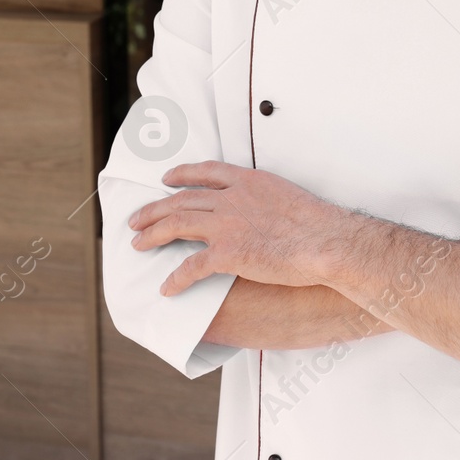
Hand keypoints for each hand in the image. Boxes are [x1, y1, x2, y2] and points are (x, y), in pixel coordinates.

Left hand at [129, 161, 348, 296]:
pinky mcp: (228, 254)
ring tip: (137, 244)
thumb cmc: (316, 223)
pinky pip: (192, 266)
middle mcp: (231, 198)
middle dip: (154, 209)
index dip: (181, 174)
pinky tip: (167, 287)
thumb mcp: (287, 196)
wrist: (324, 240)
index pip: (205, 172)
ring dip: (152, 235)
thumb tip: (262, 210)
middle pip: (181, 199)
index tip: (166, 178)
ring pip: (176, 225)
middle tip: (135, 219)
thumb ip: (266, 198)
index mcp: (247, 181)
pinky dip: (176, 278)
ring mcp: (226, 225)